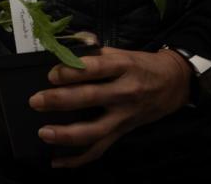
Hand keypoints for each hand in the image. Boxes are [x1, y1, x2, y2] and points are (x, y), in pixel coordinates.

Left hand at [27, 46, 191, 167]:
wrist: (173, 84)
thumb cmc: (140, 65)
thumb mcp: (122, 52)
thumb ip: (94, 51)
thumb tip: (64, 50)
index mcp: (123, 66)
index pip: (95, 68)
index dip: (72, 71)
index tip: (51, 75)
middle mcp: (124, 91)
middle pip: (90, 98)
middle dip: (60, 100)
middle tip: (36, 101)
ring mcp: (124, 116)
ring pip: (94, 130)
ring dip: (67, 134)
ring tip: (44, 133)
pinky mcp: (123, 132)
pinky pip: (100, 150)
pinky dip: (78, 159)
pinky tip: (57, 161)